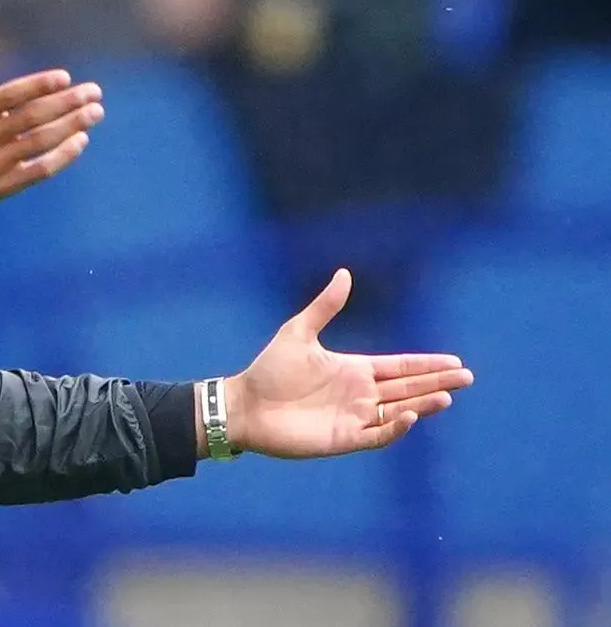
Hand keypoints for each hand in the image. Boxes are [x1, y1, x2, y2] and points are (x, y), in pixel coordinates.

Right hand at [0, 16, 103, 229]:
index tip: (65, 77)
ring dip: (70, 127)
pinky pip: (36, 171)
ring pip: (39, 143)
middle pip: (32, 118)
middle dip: (67, 104)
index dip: (38, 86)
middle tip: (94, 92)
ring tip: (94, 112)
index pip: (10, 96)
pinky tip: (80, 142)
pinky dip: (61, 157)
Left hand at [224, 270, 473, 458]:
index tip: (454, 361)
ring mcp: (354, 418)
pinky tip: (409, 414)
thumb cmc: (269, 369)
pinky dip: (395, 427)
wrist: (245, 404)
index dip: (426, 365)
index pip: (399, 367)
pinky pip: (377, 434)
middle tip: (467, 378)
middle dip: (437, 383)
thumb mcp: (299, 332)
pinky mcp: (344, 439)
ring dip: (423, 404)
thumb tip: (344, 273)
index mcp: (353, 369)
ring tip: (447, 396)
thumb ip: (325, 306)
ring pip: (399, 412)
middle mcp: (359, 394)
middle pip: (407, 388)